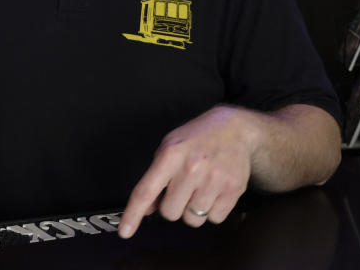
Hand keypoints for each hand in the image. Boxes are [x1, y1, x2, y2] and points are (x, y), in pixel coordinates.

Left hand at [118, 105, 255, 238]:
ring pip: (192, 219)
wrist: (234, 128)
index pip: (146, 191)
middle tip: (182, 188)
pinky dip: (212, 210)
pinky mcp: (233, 189)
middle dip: (173, 205)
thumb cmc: (196, 138)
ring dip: (193, 209)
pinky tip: (214, 190)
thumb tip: (145, 209)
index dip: (133, 214)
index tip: (125, 232)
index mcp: (170, 155)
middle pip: (170, 212)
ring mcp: (214, 179)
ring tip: (200, 187)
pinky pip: (214, 219)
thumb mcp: (169, 147)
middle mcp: (192, 168)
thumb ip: (155, 178)